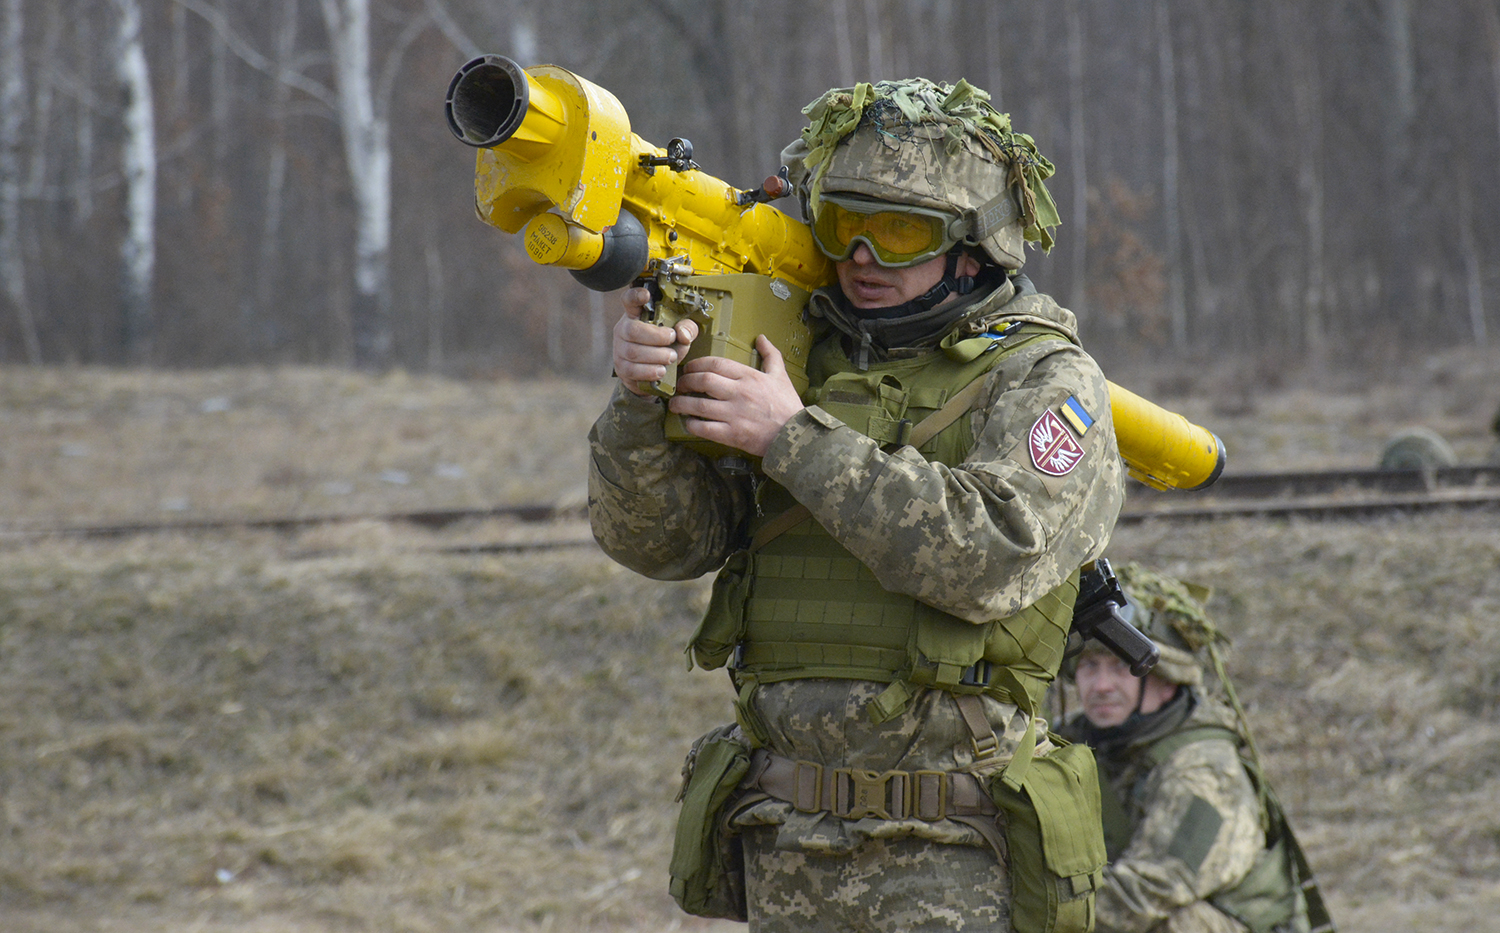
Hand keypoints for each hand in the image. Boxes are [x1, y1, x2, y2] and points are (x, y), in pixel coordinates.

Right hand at [613, 287, 697, 396]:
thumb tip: (682, 333)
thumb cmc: (665, 347)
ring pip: (632, 352)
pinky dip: (649, 371)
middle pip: (632, 330)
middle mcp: (623, 329)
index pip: (629, 300)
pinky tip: (661, 371)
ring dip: (656, 356)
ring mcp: (620, 349)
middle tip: (672, 340)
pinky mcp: (621, 368)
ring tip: (671, 357)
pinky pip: (632, 370)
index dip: (635, 296)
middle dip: (656, 336)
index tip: (646, 295)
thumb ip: (687, 328)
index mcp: (636, 315)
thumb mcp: (680, 334)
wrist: (655, 373)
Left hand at [669, 334, 803, 457]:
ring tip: (675, 404)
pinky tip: (688, 423)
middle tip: (680, 385)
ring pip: (698, 406)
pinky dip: (692, 425)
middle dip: (686, 382)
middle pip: (702, 381)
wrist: (795, 435)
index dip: (696, 364)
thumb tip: (762, 338)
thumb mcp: (781, 376)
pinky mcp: (732, 434)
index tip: (689, 368)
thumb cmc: (788, 405)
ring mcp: (734, 414)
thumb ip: (771, 355)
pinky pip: (704, 428)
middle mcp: (739, 393)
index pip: (715, 364)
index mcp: (749, 376)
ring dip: (682, 404)